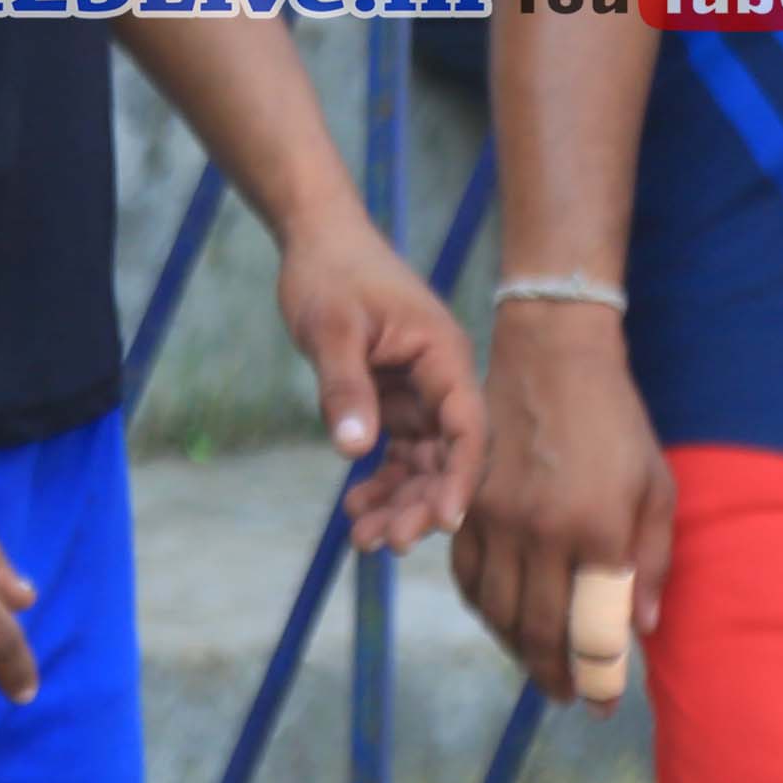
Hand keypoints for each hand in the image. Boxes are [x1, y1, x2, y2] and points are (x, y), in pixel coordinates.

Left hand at [276, 216, 480, 544]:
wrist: (316, 239)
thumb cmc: (328, 273)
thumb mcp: (330, 328)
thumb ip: (344, 387)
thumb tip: (354, 450)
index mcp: (443, 356)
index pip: (467, 428)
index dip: (459, 478)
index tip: (442, 523)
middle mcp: (440, 378)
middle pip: (446, 455)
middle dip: (422, 503)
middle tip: (386, 543)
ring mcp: (419, 390)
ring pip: (422, 460)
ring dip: (400, 500)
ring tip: (364, 539)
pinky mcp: (394, 396)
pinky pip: (397, 449)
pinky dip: (380, 479)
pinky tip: (357, 507)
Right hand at [449, 298, 669, 707]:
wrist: (551, 357)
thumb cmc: (618, 422)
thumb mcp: (656, 488)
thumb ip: (651, 561)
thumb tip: (642, 628)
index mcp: (596, 533)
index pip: (592, 631)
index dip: (599, 677)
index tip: (604, 704)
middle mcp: (540, 534)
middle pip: (538, 629)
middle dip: (556, 674)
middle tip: (571, 697)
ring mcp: (494, 519)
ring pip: (497, 609)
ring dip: (517, 648)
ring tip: (540, 667)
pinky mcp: (464, 503)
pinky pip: (465, 574)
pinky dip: (483, 608)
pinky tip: (502, 619)